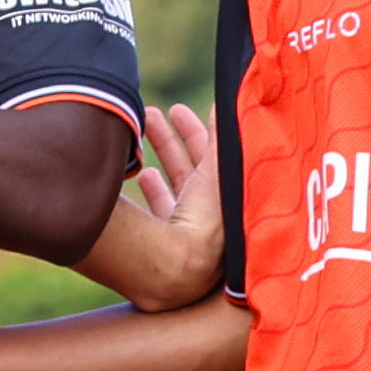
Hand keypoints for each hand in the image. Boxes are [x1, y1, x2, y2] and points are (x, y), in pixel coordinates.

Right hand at [80, 102, 226, 309]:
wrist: (175, 267)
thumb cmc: (205, 220)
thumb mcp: (218, 169)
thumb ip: (222, 137)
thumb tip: (230, 102)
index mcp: (231, 199)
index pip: (220, 157)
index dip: (204, 130)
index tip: (186, 109)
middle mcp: (214, 216)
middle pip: (195, 167)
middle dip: (176, 136)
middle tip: (157, 112)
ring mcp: (188, 229)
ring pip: (175, 183)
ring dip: (160, 153)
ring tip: (141, 130)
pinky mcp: (164, 241)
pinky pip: (159, 207)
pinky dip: (151, 186)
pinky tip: (140, 171)